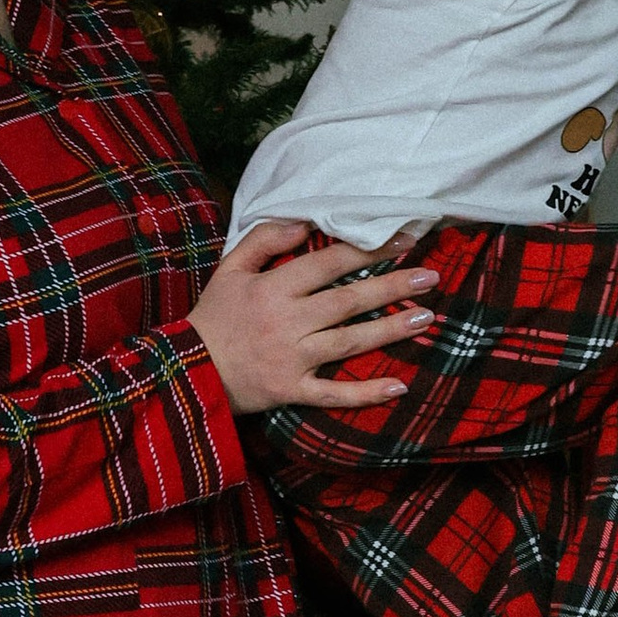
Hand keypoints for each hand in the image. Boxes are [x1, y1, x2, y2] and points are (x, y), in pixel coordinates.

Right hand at [184, 224, 437, 415]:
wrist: (186, 371)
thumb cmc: (213, 316)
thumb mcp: (230, 268)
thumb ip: (265, 239)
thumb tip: (306, 222)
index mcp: (273, 288)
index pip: (330, 264)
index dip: (368, 251)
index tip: (403, 240)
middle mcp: (287, 321)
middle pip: (349, 301)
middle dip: (393, 287)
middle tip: (431, 277)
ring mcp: (292, 358)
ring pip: (349, 342)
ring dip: (390, 330)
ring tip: (426, 317)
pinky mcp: (291, 390)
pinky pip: (333, 393)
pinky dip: (365, 393)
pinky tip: (398, 386)